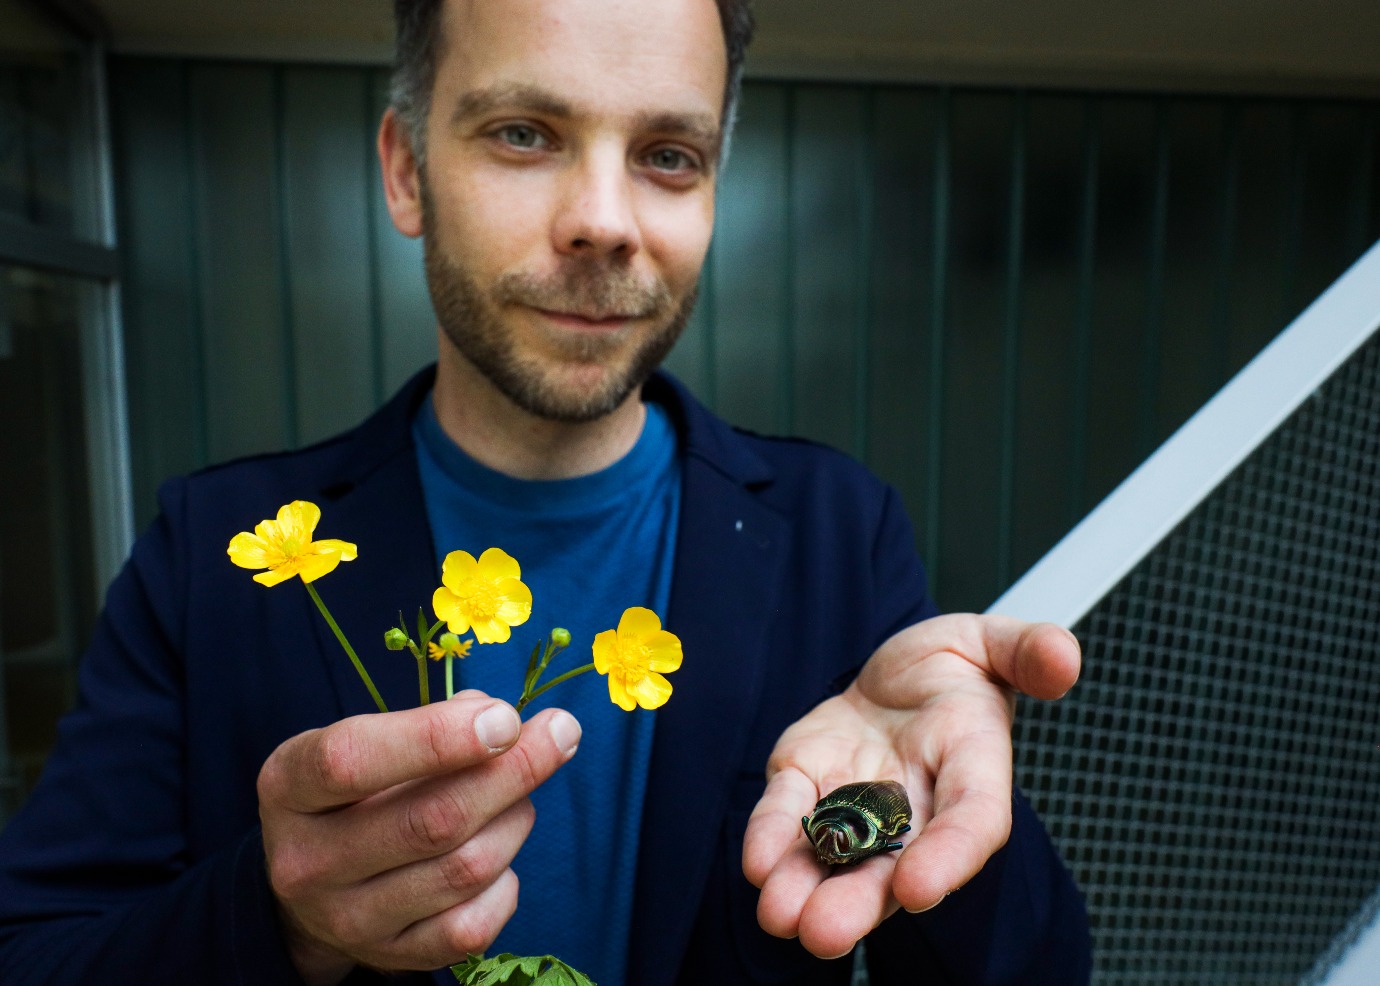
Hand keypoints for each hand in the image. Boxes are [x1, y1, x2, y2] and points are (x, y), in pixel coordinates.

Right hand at [257, 691, 581, 984]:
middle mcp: (306, 861)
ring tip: (521, 795)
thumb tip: (505, 723)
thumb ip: (432, 721)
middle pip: (430, 820)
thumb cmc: (356, 789)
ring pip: (465, 869)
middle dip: (513, 771)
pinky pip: (473, 923)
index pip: (352, 760)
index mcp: (289, 787)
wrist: (315, 881)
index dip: (437, 737)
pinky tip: (500, 853)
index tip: (505, 718)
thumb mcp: (365, 739)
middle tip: (561, 731)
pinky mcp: (390, 958)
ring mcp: (346, 920)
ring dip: (515, 818)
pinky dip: (506, 882)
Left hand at [742, 615, 1078, 957]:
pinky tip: (758, 866)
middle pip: (892, 866)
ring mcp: (857, 802)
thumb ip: (1027, 650)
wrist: (898, 674)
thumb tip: (1062, 657)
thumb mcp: (994, 642)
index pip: (972, 821)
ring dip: (806, 888)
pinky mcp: (807, 782)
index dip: (950, 856)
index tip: (919, 889)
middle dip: (858, 902)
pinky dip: (772, 838)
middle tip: (824, 934)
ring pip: (836, 856)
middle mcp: (915, 805)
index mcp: (972, 770)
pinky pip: (789, 813)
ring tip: (781, 918)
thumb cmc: (952, 665)